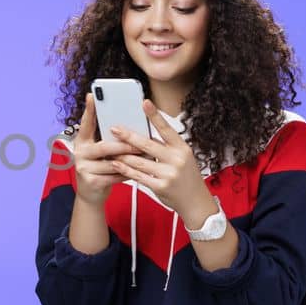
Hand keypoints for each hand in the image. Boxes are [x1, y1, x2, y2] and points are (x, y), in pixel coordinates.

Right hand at [71, 94, 144, 206]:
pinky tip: (139, 171)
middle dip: (124, 145)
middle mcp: (79, 153)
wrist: (90, 193)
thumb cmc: (98, 168)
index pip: (85, 123)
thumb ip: (106, 139)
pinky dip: (128, 173)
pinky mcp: (91, 182)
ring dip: (131, 160)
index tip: (93, 95)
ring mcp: (84, 168)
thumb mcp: (98, 152)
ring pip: (112, 163)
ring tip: (146, 156)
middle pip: (104, 147)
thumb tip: (126, 126)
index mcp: (81, 142)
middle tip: (140, 142)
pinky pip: (114, 176)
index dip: (89, 110)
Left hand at [107, 99, 210, 217]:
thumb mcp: (183, 157)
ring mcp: (168, 174)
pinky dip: (125, 169)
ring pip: (139, 161)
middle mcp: (176, 159)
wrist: (196, 201)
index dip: (155, 115)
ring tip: (109, 147)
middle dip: (128, 136)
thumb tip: (144, 134)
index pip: (166, 128)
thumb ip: (166, 147)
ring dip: (122, 154)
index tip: (144, 102)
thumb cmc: (186, 176)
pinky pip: (138, 176)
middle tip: (114, 128)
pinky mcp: (160, 187)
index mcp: (182, 148)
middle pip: (147, 144)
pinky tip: (116, 164)